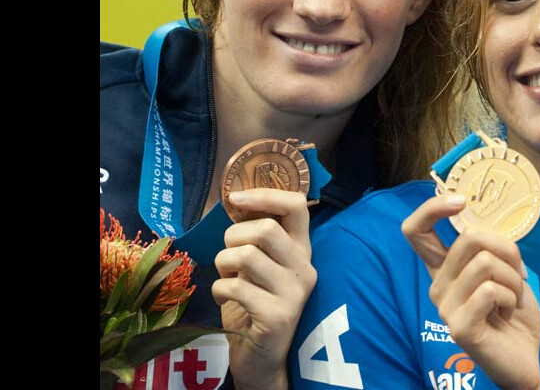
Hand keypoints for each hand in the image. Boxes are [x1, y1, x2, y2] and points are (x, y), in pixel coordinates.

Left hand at [212, 189, 316, 389]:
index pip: (297, 205)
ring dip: (223, 263)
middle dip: (232, 237)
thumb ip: (255, 239)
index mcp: (302, 250)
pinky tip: (225, 299)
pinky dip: (218, 290)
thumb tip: (235, 201)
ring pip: (247, 255)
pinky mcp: (277, 316)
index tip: (235, 198)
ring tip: (226, 277)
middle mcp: (305, 268)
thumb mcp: (258, 267)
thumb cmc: (254, 306)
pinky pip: (234, 287)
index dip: (265, 194)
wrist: (262, 359)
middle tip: (228, 256)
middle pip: (266, 228)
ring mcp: (294, 293)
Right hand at [402, 194, 539, 389]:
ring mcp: (445, 307)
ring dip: (514, 278)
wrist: (523, 359)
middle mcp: (437, 285)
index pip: (416, 230)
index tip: (461, 202)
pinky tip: (507, 313)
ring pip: (486, 263)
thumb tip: (485, 220)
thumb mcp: (504, 271)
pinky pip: (490, 290)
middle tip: (519, 273)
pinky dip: (511, 297)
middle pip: (470, 238)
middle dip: (508, 249)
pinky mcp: (459, 326)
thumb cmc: (512, 313)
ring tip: (513, 299)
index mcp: (444, 269)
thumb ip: (490, 248)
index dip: (432, 208)